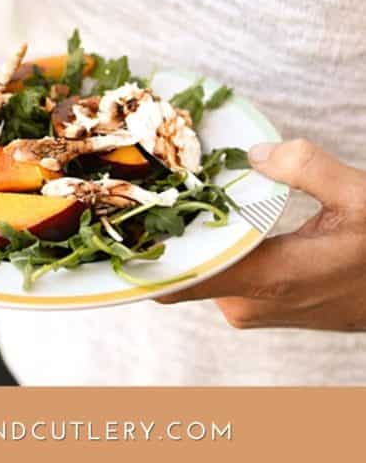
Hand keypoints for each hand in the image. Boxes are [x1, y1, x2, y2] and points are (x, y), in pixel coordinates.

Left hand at [159, 139, 365, 330]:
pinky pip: (217, 273)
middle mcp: (249, 303)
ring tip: (177, 186)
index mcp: (269, 279)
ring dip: (189, 233)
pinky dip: (210, 244)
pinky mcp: (259, 304)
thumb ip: (307, 168)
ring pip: (199, 268)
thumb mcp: (360, 198)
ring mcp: (251, 308)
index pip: (183, 279)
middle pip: (183, 265)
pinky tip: (209, 211)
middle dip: (165, 224)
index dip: (145, 249)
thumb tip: (255, 154)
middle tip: (152, 177)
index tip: (121, 215)